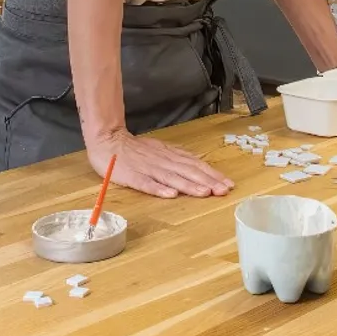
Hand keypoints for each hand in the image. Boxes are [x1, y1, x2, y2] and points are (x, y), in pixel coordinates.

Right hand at [86, 127, 231, 198]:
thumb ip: (178, 157)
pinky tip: (171, 195)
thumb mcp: (160, 149)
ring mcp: (148, 169)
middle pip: (188, 171)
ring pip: (172, 178)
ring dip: (189, 186)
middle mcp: (163, 161)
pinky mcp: (133, 176)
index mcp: (170, 155)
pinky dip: (159, 189)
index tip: (228, 184)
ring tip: (204, 193)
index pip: (196, 165)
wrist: (108, 140)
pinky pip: (147, 183)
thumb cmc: (135, 149)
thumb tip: (198, 162)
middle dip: (208, 181)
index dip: (212, 174)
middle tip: (224, 190)